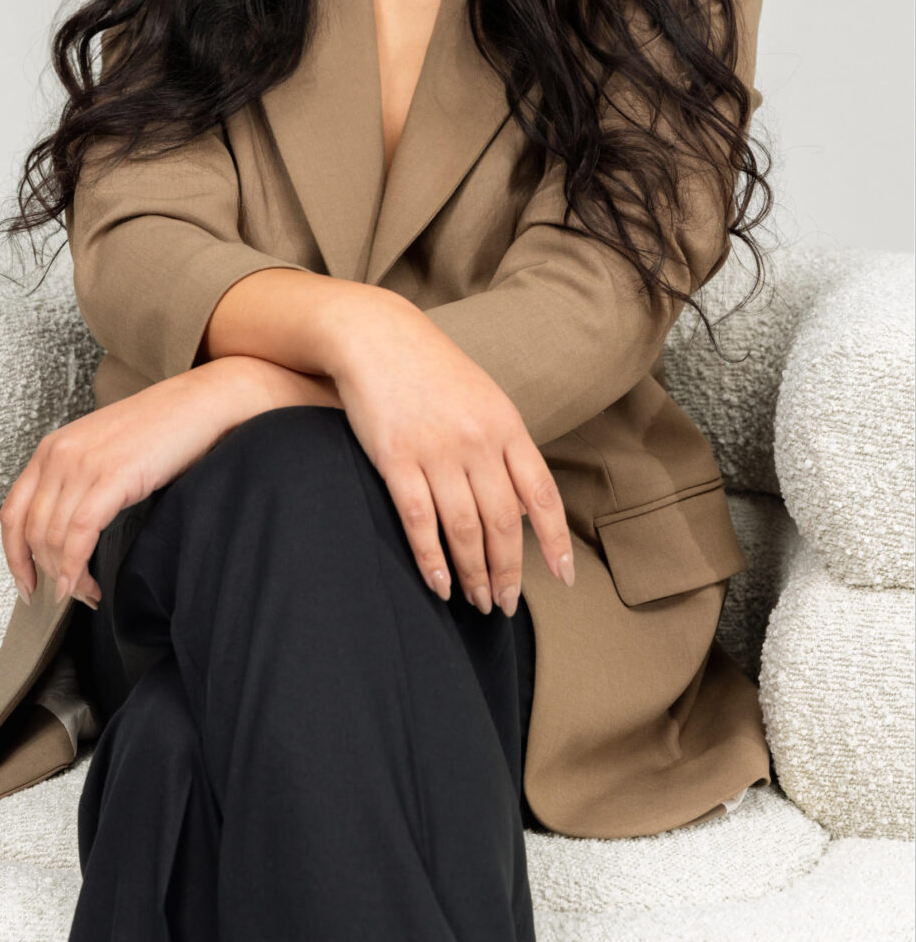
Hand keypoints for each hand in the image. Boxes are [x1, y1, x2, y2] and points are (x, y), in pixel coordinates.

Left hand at [0, 356, 260, 608]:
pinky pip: (81, 534)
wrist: (203, 402)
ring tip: (86, 592)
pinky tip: (86, 584)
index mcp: (53, 448)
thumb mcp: (105, 449)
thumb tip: (69, 534)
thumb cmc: (163, 426)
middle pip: (32, 532)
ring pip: (53, 538)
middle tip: (67, 595)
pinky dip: (77, 567)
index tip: (26, 581)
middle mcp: (60, 454)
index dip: (14, 556)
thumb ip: (79, 481)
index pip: (13, 512)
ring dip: (66, 577)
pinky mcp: (113, 476)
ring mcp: (84, 464)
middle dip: (45, 573)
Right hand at [326, 289, 574, 615]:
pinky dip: (431, 559)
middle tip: (503, 605)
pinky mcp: (396, 458)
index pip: (542, 495)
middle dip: (508, 572)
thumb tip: (526, 505)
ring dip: (474, 574)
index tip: (564, 578)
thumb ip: (506, 447)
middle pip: (504, 523)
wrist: (376, 336)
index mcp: (506, 426)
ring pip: (464, 529)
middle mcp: (477, 441)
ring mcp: (437, 450)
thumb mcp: (484, 398)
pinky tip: (439, 584)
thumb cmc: (431, 370)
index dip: (555, 541)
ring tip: (476, 602)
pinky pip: (419, 521)